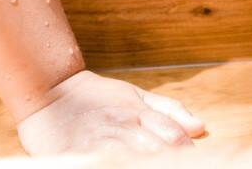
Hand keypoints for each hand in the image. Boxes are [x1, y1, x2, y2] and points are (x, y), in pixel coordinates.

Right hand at [15, 69, 206, 154]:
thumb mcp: (134, 95)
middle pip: (157, 150)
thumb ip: (169, 111)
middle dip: (171, 160)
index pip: (173, 135)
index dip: (187, 152)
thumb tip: (201, 127)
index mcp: (139, 112)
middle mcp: (123, 126)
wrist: (50, 90)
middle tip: (183, 167)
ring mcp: (101, 141)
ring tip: (156, 166)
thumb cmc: (95, 96)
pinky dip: (117, 164)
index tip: (198, 162)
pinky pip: (104, 163)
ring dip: (148, 163)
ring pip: (133, 159)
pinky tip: (125, 166)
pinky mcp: (79, 154)